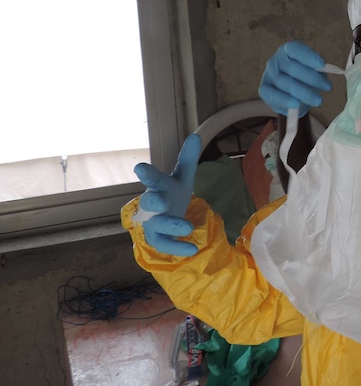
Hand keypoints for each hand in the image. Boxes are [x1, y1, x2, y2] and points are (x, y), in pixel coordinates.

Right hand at [132, 134, 201, 256]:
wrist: (164, 215)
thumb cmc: (172, 193)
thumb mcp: (182, 177)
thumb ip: (188, 159)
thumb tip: (195, 136)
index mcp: (159, 186)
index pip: (152, 178)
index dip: (147, 174)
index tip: (140, 168)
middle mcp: (152, 203)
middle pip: (150, 202)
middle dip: (154, 201)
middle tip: (163, 202)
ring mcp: (152, 222)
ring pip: (157, 225)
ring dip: (171, 226)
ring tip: (188, 227)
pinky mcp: (157, 237)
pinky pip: (164, 244)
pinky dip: (177, 247)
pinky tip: (193, 249)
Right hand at [259, 40, 331, 116]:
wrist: (293, 96)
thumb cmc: (306, 79)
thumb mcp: (315, 72)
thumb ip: (318, 71)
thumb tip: (321, 72)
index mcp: (288, 50)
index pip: (295, 49)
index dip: (308, 56)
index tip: (322, 64)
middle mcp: (276, 60)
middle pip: (292, 67)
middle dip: (312, 78)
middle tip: (328, 86)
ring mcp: (269, 74)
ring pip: (285, 83)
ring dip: (304, 92)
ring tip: (318, 100)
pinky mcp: (264, 89)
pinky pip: (273, 95)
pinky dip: (285, 100)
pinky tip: (296, 104)